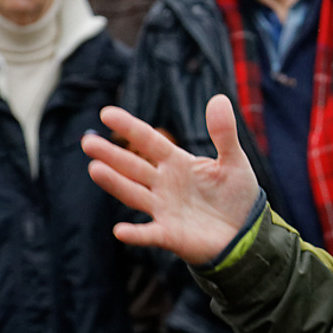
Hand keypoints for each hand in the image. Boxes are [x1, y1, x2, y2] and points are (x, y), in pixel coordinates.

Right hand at [81, 94, 259, 264]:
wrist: (245, 232)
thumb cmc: (236, 195)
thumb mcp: (234, 160)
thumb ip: (224, 133)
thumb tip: (219, 98)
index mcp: (177, 163)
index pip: (149, 141)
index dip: (130, 128)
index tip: (106, 113)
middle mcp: (164, 184)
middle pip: (133, 166)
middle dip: (111, 155)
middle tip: (87, 142)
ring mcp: (164, 209)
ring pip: (134, 194)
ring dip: (115, 183)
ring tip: (95, 169)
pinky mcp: (170, 235)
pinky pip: (149, 234)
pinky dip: (135, 233)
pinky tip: (120, 230)